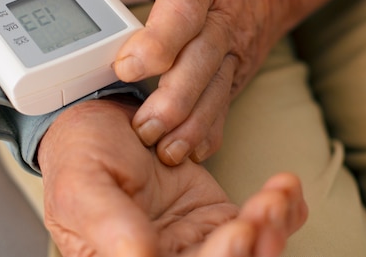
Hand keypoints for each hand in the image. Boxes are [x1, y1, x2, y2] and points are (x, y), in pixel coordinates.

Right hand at [38, 97, 306, 256]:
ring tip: (277, 193)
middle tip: (265, 211)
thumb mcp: (82, 187)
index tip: (238, 234)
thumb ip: (110, 226)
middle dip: (256, 247)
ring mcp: (198, 241)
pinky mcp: (216, 215)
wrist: (99, 121)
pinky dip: (284, 211)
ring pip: (250, 251)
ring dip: (273, 228)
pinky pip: (258, 223)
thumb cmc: (79, 156)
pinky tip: (286, 189)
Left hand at [81, 0, 365, 166]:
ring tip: (162, 150)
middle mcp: (220, 20)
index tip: (126, 66)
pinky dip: (210, 132)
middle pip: (201, 62)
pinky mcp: (236, 75)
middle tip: (142, 127)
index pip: (182, 12)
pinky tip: (191, 152)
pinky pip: (226, 107)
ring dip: (190, 125)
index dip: (158, 41)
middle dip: (173, 99)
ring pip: (216, 93)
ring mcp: (232, 51)